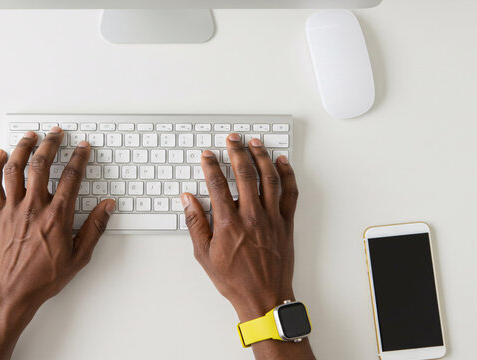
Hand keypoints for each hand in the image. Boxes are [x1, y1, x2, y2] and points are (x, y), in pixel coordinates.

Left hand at [0, 128, 113, 309]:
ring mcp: (13, 209)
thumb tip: (107, 207)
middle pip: (42, 164)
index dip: (79, 157)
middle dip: (51, 144)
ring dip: (23, 148)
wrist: (13, 292)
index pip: (71, 177)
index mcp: (57, 216)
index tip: (83, 147)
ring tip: (31, 136)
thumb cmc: (44, 277)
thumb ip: (95, 228)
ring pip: (16, 168)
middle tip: (57, 133)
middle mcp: (34, 207)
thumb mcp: (80, 256)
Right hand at [181, 134, 313, 358]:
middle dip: (237, 151)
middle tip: (232, 139)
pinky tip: (282, 162)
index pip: (217, 184)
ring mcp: (271, 218)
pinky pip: (289, 193)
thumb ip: (196, 224)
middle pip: (245, 174)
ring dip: (261, 157)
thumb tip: (188, 200)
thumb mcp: (204, 255)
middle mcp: (251, 215)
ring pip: (269, 178)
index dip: (211, 165)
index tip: (207, 155)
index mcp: (229, 223)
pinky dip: (287, 175)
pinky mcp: (286, 223)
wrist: (264, 297)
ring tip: (255, 143)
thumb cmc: (235, 280)